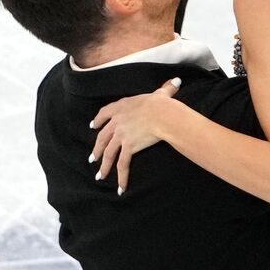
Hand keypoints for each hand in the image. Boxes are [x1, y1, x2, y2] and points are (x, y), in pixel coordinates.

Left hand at [89, 78, 182, 194]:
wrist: (163, 115)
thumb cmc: (162, 104)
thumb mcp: (162, 93)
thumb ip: (166, 88)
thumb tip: (177, 80)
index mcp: (122, 106)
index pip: (105, 113)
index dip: (98, 120)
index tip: (93, 126)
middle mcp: (117, 122)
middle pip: (102, 137)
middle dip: (97, 149)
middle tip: (93, 158)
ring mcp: (121, 135)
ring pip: (108, 153)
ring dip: (104, 165)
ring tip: (100, 175)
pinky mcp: (128, 147)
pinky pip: (122, 164)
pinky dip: (121, 177)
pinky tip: (121, 188)